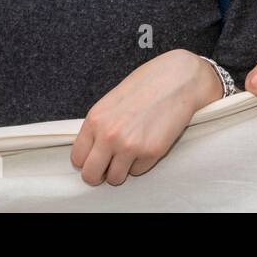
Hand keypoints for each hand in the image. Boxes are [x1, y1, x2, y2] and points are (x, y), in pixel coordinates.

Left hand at [70, 50, 217, 186]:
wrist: (179, 78)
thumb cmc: (149, 84)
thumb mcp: (113, 100)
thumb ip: (100, 125)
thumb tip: (95, 149)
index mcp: (95, 120)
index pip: (77, 158)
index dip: (87, 161)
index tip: (96, 158)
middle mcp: (109, 136)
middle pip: (91, 175)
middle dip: (100, 174)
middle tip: (110, 165)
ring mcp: (130, 146)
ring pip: (115, 178)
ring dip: (122, 170)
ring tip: (132, 153)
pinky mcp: (152, 152)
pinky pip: (138, 171)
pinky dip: (142, 163)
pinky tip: (149, 143)